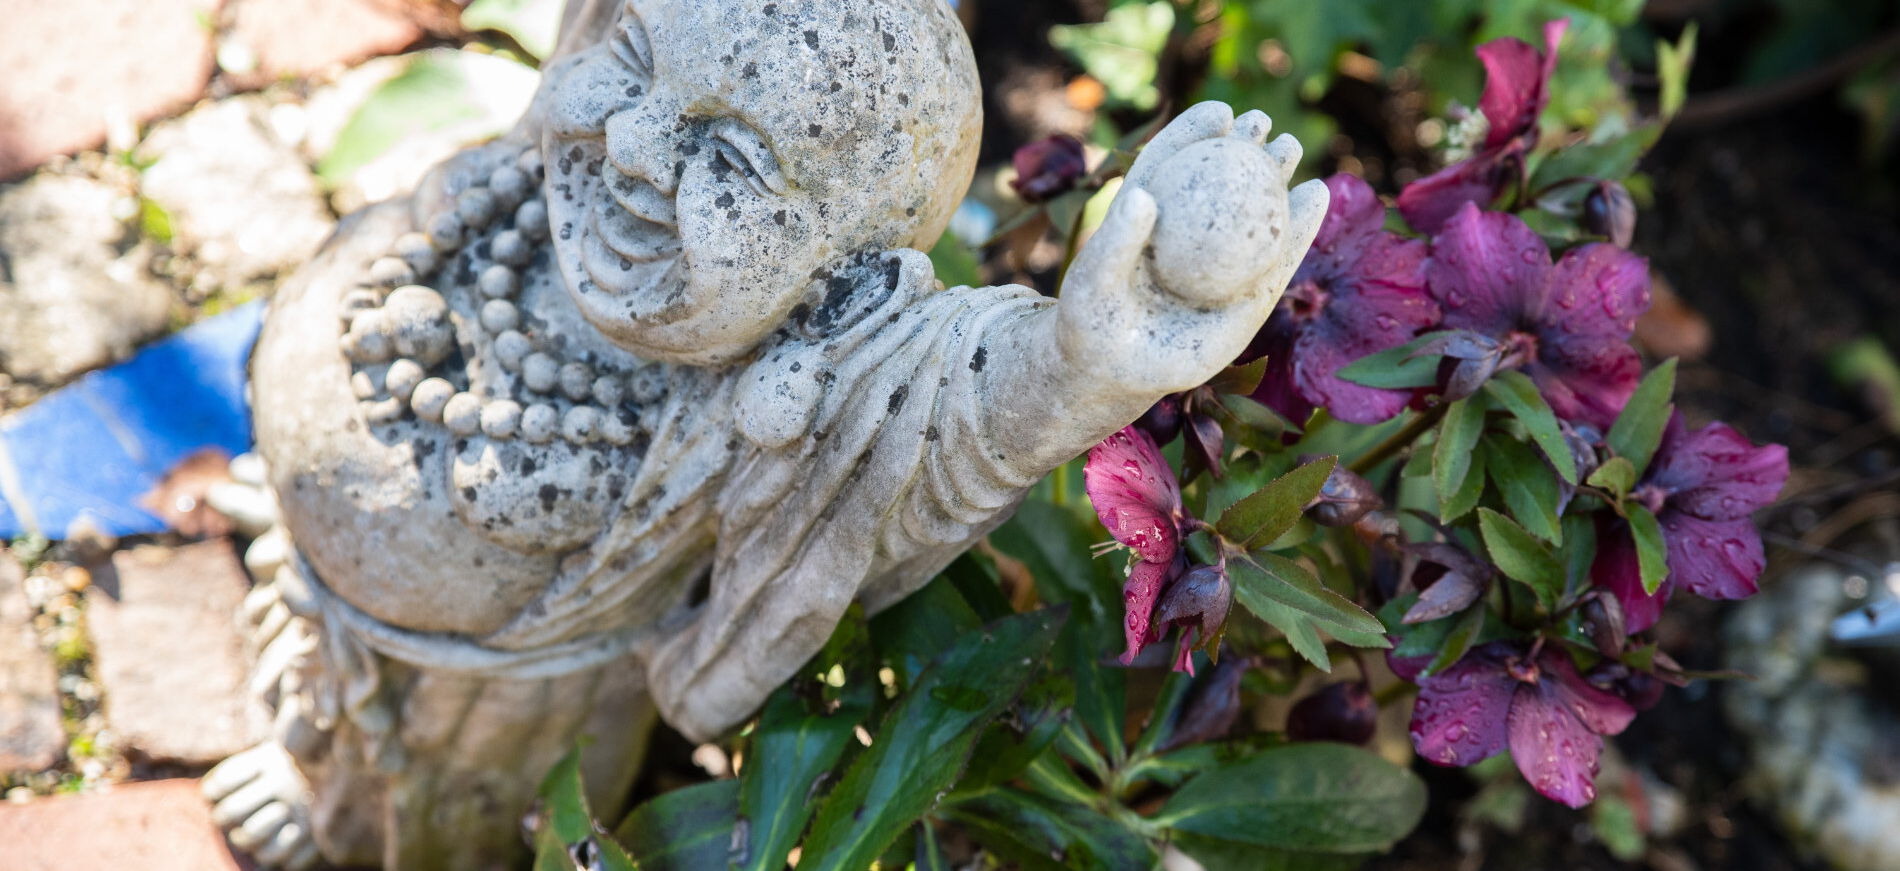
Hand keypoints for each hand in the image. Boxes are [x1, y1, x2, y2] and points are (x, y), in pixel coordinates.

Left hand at [1058, 102, 1328, 394]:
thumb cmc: (1091, 323)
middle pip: (1219, 181)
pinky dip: (1297, 226)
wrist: (1111, 375)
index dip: (1197, 134)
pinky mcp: (1247, 300)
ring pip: (1253, 215)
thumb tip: (1144, 197)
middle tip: (1263, 123)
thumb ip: (1118, 239)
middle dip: (1244, 146)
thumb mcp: (1094, 279)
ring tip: (1290, 147)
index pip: (1175, 165)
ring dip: (1275, 177)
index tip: (1221, 112)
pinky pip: (1278, 258)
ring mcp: (1220, 267)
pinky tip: (1316, 193)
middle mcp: (1189, 237)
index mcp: (1151, 217)